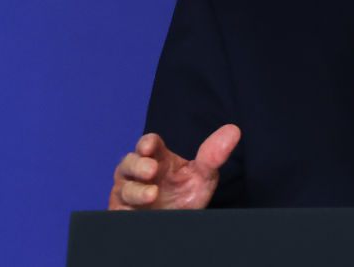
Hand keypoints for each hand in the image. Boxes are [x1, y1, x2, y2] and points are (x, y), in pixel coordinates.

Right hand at [108, 124, 240, 209]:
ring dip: (136, 191)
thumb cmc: (185, 194)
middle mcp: (137, 174)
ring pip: (123, 189)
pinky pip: (118, 211)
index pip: (148, 144)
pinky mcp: (122, 213)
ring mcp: (127, 194)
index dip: (147, 144)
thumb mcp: (203, 176)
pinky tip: (134, 212)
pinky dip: (125, 211)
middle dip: (138, 165)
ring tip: (152, 194)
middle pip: (130, 163)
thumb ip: (213, 156)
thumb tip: (234, 130)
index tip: (150, 147)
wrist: (176, 222)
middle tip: (151, 170)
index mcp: (156, 158)